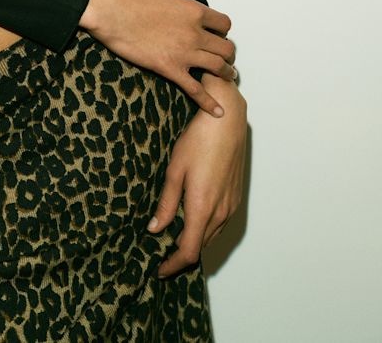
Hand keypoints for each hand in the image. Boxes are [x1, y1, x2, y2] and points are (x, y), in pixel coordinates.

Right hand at [79, 0, 237, 115]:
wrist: (112, 10)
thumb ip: (177, 10)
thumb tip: (177, 16)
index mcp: (194, 10)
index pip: (224, 24)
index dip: (223, 32)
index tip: (218, 36)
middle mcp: (195, 32)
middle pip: (226, 48)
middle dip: (228, 55)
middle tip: (226, 59)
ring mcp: (184, 52)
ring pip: (218, 67)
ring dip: (226, 74)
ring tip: (227, 77)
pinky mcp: (170, 68)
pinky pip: (196, 89)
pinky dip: (209, 102)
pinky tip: (217, 110)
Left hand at [149, 75, 247, 277]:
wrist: (226, 121)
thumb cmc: (198, 141)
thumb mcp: (174, 170)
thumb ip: (166, 203)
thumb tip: (155, 229)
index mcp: (202, 208)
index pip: (188, 251)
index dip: (173, 265)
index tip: (159, 270)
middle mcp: (220, 212)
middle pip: (200, 247)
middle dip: (181, 255)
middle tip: (162, 255)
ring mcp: (231, 205)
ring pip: (211, 236)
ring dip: (194, 242)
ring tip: (174, 238)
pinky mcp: (236, 197)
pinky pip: (220, 223)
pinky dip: (205, 229)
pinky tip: (193, 218)